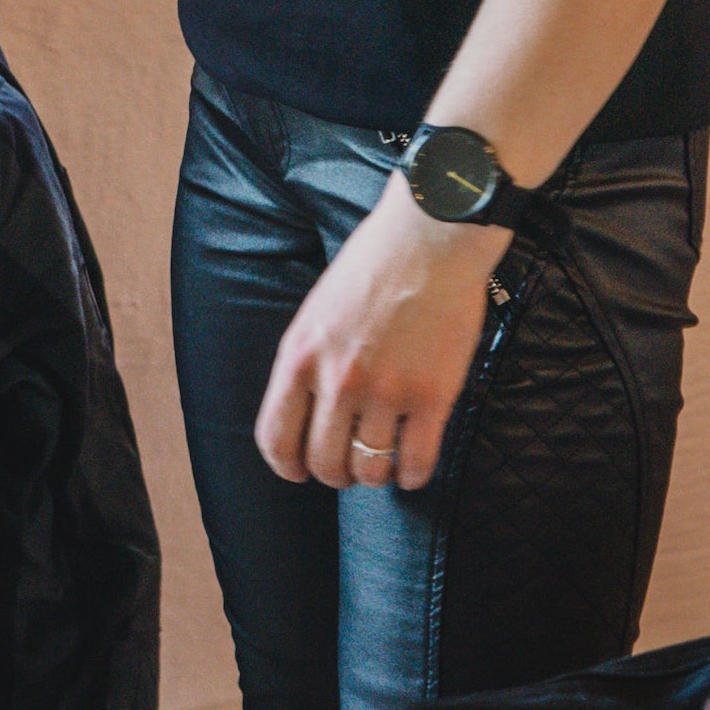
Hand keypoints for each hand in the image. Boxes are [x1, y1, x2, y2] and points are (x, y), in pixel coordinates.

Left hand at [255, 178, 507, 491]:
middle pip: (324, 463)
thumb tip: (308, 412)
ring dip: (375, 475)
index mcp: (300, 355)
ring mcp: (386, 390)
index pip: (276, 437)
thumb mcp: (319, 310)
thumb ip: (310, 360)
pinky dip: (413, 475)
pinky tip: (413, 467)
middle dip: (335, 474)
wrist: (431, 234)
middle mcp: (337, 379)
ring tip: (383, 462)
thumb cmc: (376, 262)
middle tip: (350, 465)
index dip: (287, 466)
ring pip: (370, 469)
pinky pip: (417, 461)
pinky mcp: (433, 395)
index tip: (299, 471)